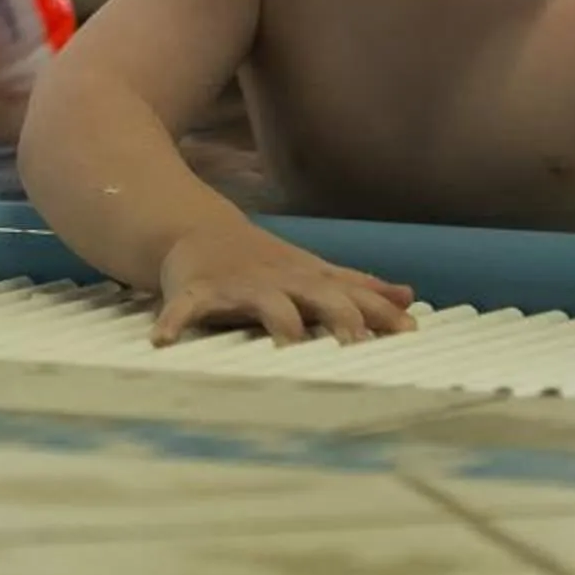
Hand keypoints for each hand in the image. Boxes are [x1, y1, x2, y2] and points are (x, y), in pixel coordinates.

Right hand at [152, 224, 417, 345]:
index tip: (409, 332)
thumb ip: (358, 288)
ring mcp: (241, 285)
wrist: (197, 230)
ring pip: (264, 302)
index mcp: (310, 280)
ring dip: (277, 320)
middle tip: (357, 343)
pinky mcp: (199, 290)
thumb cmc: (266, 264)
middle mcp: (282, 281)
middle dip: (339, 317)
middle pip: (319, 296)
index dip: (381, 312)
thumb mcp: (313, 272)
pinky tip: (165, 342)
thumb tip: (409, 297)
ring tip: (287, 344)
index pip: (353, 295)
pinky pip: (186, 307)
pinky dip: (175, 322)